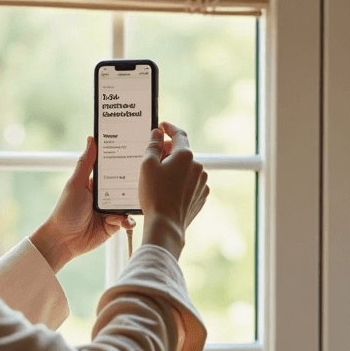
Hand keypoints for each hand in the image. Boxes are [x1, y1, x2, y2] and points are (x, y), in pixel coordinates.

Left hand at [31, 136, 134, 271]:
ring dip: (133, 203)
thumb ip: (86, 162)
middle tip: (146, 178)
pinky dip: (128, 221)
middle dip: (135, 183)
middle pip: (126, 185)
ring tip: (136, 203)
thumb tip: (91, 138)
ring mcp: (112, 210)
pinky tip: (126, 222)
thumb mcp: (76, 183)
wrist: (63, 240)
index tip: (138, 153)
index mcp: (97, 183)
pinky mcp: (115, 225)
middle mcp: (107, 195)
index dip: (125, 162)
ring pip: (129, 203)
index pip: (115, 169)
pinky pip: (127, 220)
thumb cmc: (65, 210)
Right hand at [138, 122, 208, 259]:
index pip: (179, 134)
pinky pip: (191, 183)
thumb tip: (158, 133)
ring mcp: (202, 182)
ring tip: (160, 180)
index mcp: (185, 155)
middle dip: (169, 152)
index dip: (169, 128)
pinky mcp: (202, 195)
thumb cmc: (154, 194)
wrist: (166, 224)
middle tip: (154, 158)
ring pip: (187, 169)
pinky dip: (181, 182)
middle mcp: (198, 166)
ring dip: (176, 169)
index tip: (163, 126)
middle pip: (182, 153)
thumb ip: (154, 145)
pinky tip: (169, 191)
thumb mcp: (147, 165)